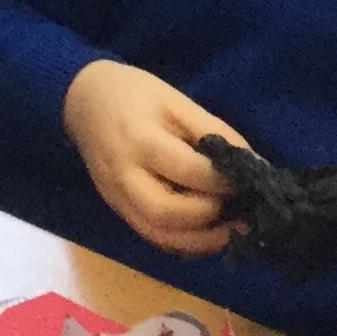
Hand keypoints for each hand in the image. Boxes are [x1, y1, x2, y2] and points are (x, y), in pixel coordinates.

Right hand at [62, 60, 238, 258]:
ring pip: (158, 235)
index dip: (223, 180)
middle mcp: (123, 176)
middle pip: (164, 214)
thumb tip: (255, 165)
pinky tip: (208, 233)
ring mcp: (117, 198)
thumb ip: (215, 133)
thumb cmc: (133, 94)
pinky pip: (152, 236)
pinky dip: (184, 242)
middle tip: (243, 213)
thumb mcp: (177, 101)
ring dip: (200, 241)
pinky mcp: (118, 210)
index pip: (185, 170)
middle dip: (210, 219)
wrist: (81, 101)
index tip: (252, 180)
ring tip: (233, 231)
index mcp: (138, 140)